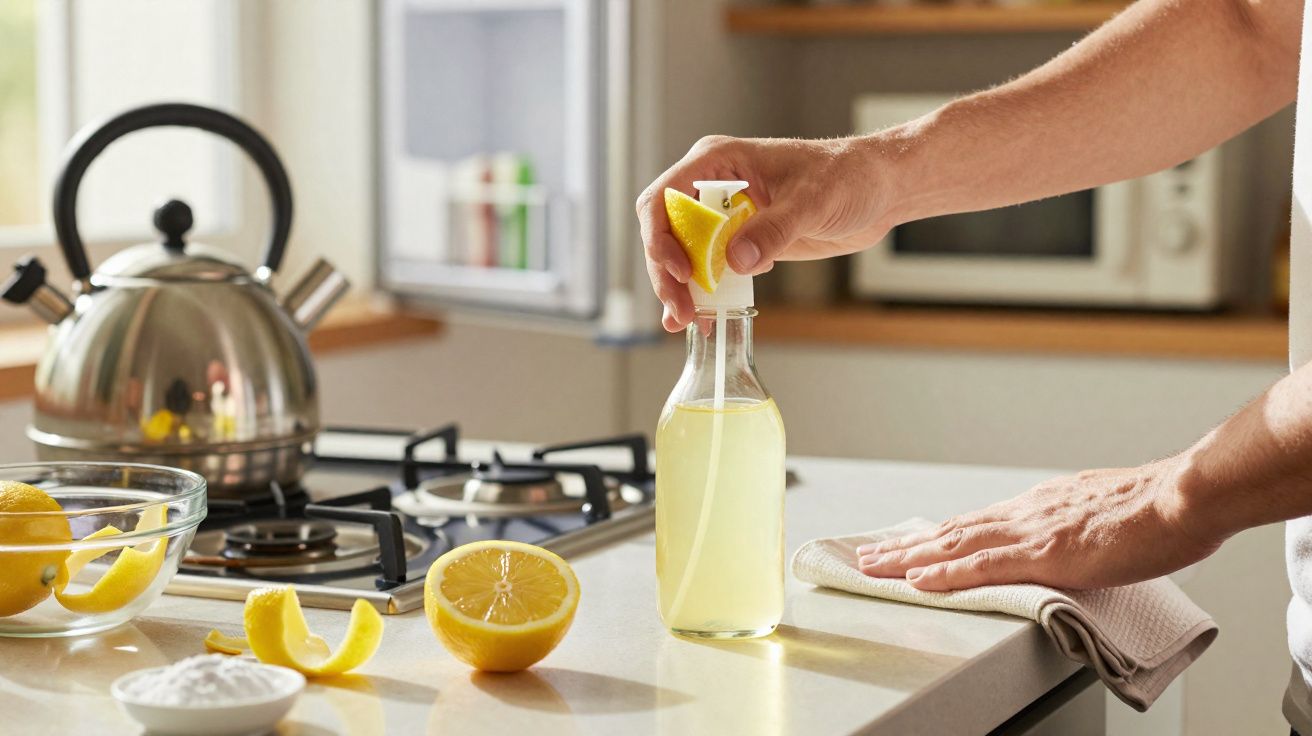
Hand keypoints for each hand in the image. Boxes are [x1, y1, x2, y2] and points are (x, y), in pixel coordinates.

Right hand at [635, 135, 893, 331]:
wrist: (877, 191)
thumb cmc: (848, 176)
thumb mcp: (812, 202)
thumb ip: (773, 230)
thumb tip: (735, 261)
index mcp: (719, 162)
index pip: (664, 198)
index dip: (661, 238)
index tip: (681, 272)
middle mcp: (713, 188)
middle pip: (666, 232)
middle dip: (667, 274)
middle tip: (682, 312)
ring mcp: (725, 216)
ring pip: (682, 255)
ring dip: (679, 289)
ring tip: (686, 322)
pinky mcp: (741, 241)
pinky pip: (709, 268)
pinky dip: (704, 293)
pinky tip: (704, 318)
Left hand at [855, 459, 1224, 590]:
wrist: (1183, 496)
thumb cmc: (1160, 508)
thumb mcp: (1107, 514)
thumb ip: (1080, 526)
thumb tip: (1076, 538)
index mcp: (1041, 505)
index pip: (975, 523)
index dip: (937, 537)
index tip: (909, 544)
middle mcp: (1025, 513)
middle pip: (952, 532)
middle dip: (906, 546)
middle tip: (868, 555)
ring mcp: (1030, 533)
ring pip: (954, 546)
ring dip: (909, 558)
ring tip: (873, 567)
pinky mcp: (1043, 555)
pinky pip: (982, 567)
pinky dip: (945, 574)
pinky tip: (918, 580)